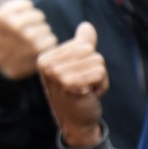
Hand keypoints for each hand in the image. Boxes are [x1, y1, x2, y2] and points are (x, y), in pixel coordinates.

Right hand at [0, 0, 55, 79]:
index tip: (17, 22)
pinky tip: (37, 50)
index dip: (24, 12)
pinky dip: (47, 45)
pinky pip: (52, 41)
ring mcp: (27, 39)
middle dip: (34, 23)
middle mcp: (15, 26)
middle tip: (26, 33)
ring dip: (42, 34)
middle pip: (38, 15)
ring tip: (30, 42)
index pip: (26, 4)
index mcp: (3, 15)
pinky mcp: (38, 51)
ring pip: (46, 28)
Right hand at [38, 21, 108, 148]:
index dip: (89, 61)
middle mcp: (47, 64)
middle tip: (85, 86)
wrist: (77, 123)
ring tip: (86, 91)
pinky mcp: (69, 84)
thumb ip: (82, 45)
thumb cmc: (78, 93)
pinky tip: (89, 96)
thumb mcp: (78, 67)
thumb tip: (87, 25)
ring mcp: (56, 74)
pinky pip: (100, 73)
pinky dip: (101, 86)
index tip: (79, 78)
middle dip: (96, 70)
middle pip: (91, 52)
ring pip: (98, 62)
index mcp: (46, 56)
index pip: (83, 44)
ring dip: (99, 79)